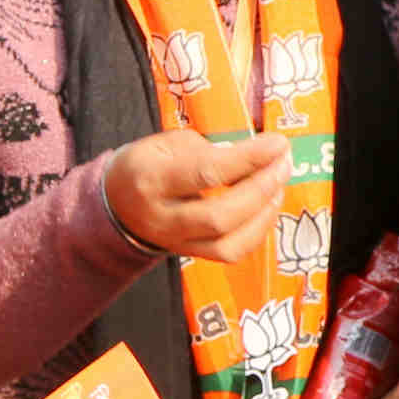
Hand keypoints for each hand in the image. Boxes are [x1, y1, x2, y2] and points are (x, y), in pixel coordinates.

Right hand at [103, 130, 288, 261]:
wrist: (116, 203)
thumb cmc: (147, 165)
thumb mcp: (166, 142)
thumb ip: (209, 149)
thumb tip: (253, 157)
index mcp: (149, 178)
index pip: (206, 172)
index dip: (249, 158)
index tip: (277, 143)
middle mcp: (160, 216)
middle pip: (220, 215)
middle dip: (261, 188)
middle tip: (283, 162)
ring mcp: (174, 242)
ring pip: (227, 243)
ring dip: (264, 213)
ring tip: (278, 183)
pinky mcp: (189, 255)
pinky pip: (230, 253)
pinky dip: (257, 230)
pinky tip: (266, 206)